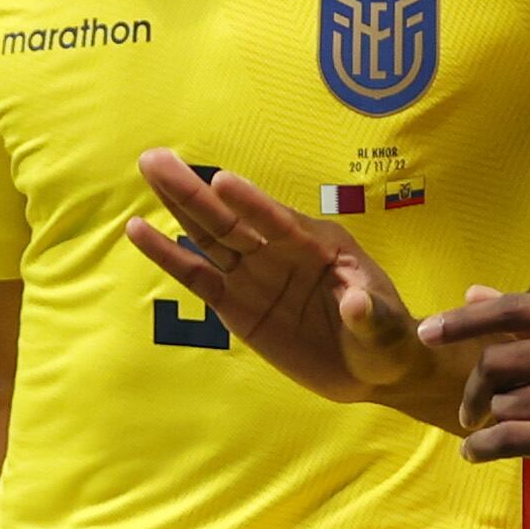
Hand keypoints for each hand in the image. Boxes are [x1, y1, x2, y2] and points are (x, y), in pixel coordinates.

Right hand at [125, 150, 459, 422]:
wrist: (374, 370)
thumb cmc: (388, 339)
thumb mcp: (389, 330)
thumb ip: (370, 315)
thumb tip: (357, 304)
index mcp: (318, 245)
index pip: (278, 222)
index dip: (252, 204)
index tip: (223, 181)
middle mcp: (279, 252)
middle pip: (230, 219)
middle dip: (194, 191)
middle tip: (156, 158)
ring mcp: (254, 276)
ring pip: (210, 236)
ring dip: (179, 206)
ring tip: (149, 171)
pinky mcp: (236, 304)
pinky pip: (198, 277)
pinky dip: (170, 256)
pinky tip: (140, 231)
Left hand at [425, 291, 529, 502]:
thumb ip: (529, 320)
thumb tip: (472, 292)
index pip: (511, 310)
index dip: (462, 321)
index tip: (426, 333)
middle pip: (495, 362)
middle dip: (474, 391)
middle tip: (469, 411)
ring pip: (502, 405)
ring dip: (493, 424)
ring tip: (509, 434)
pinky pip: (509, 438)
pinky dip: (482, 449)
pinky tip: (476, 453)